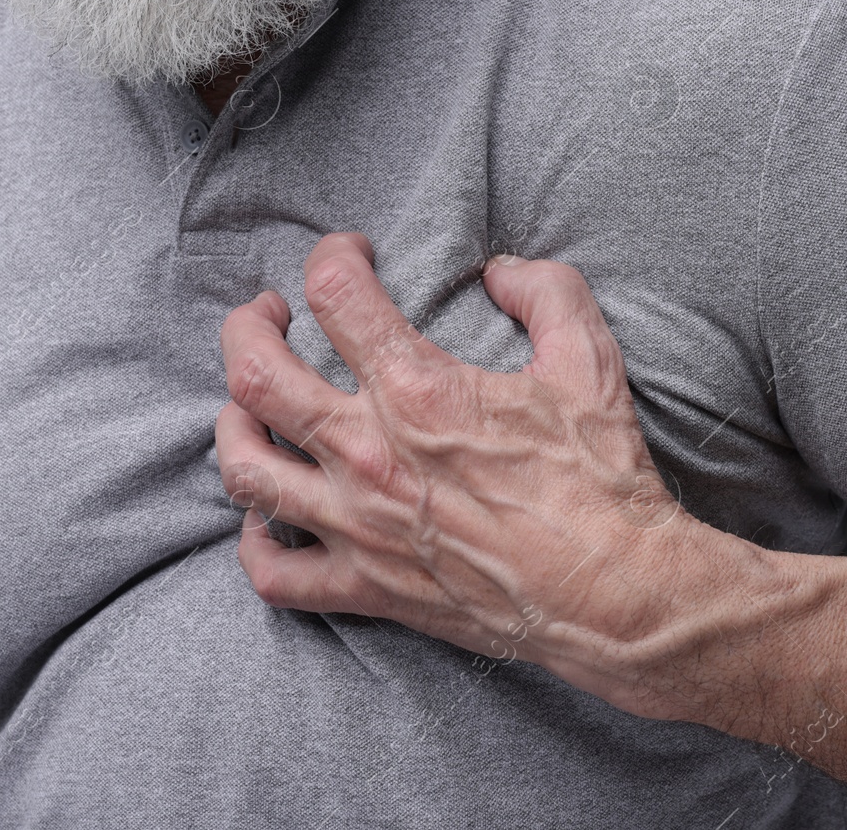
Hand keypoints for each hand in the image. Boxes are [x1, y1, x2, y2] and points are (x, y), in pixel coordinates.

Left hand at [215, 232, 730, 716]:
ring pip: (244, 467)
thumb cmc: (600, 478)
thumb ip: (545, 291)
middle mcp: (368, 454)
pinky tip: (267, 516)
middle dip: (248, 326)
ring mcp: (357, 525)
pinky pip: (273, 573)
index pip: (335, 295)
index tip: (350, 255)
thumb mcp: (589, 359)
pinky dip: (255, 543)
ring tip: (248, 406)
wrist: (613, 592)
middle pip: (254, 374)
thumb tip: (501, 269)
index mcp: (417, 390)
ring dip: (232, 424)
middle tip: (268, 314)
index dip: (334, 256)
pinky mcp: (365, 586)